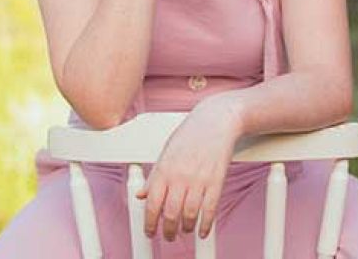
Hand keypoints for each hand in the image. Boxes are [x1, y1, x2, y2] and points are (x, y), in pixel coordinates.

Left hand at [135, 95, 243, 241]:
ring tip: (184, 230)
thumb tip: (141, 194)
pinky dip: (205, 225)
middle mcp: (180, 175)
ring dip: (186, 228)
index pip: (152, 203)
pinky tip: (202, 230)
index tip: (150, 232)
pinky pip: (209, 210)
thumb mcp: (166, 151)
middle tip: (168, 236)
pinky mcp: (216, 181)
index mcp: (164, 168)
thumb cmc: (190, 134)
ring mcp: (199, 179)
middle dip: (168, 231)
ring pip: (190, 215)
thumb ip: (154, 175)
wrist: (215, 120)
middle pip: (171, 214)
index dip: (149, 223)